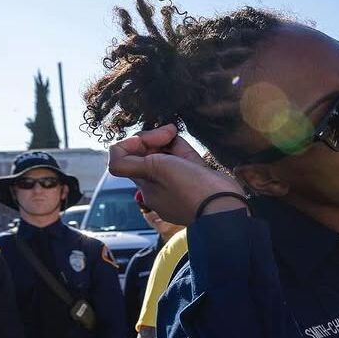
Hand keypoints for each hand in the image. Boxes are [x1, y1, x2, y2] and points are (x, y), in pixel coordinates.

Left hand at [107, 124, 244, 225]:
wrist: (225, 205)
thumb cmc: (190, 189)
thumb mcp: (153, 170)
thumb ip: (125, 162)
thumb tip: (113, 152)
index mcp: (147, 187)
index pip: (128, 159)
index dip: (134, 143)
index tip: (149, 139)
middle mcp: (160, 185)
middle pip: (147, 154)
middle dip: (153, 139)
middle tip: (168, 133)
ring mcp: (179, 181)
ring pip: (165, 153)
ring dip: (167, 140)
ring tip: (174, 133)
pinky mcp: (197, 177)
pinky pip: (183, 158)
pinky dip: (180, 147)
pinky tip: (182, 141)